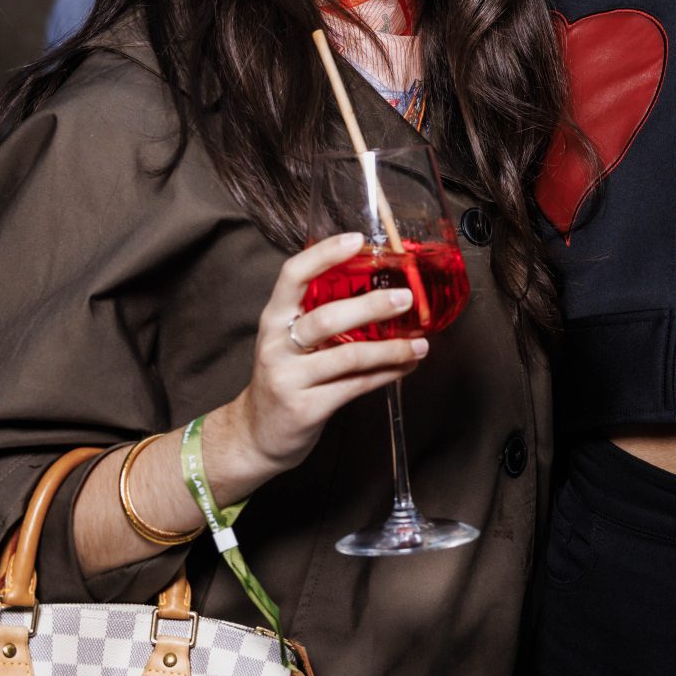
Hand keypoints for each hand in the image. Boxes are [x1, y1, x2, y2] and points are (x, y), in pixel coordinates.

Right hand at [207, 232, 426, 494]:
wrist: (255, 435)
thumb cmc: (284, 378)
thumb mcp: (289, 342)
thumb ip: (321, 318)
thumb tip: (381, 293)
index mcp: (273, 319)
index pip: (292, 275)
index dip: (323, 254)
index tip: (358, 240)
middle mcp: (276, 345)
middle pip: (326, 318)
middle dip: (370, 307)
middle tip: (406, 298)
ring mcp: (289, 378)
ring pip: (348, 357)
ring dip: (390, 350)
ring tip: (420, 345)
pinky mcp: (305, 408)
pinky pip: (355, 386)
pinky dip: (386, 375)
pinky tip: (406, 367)